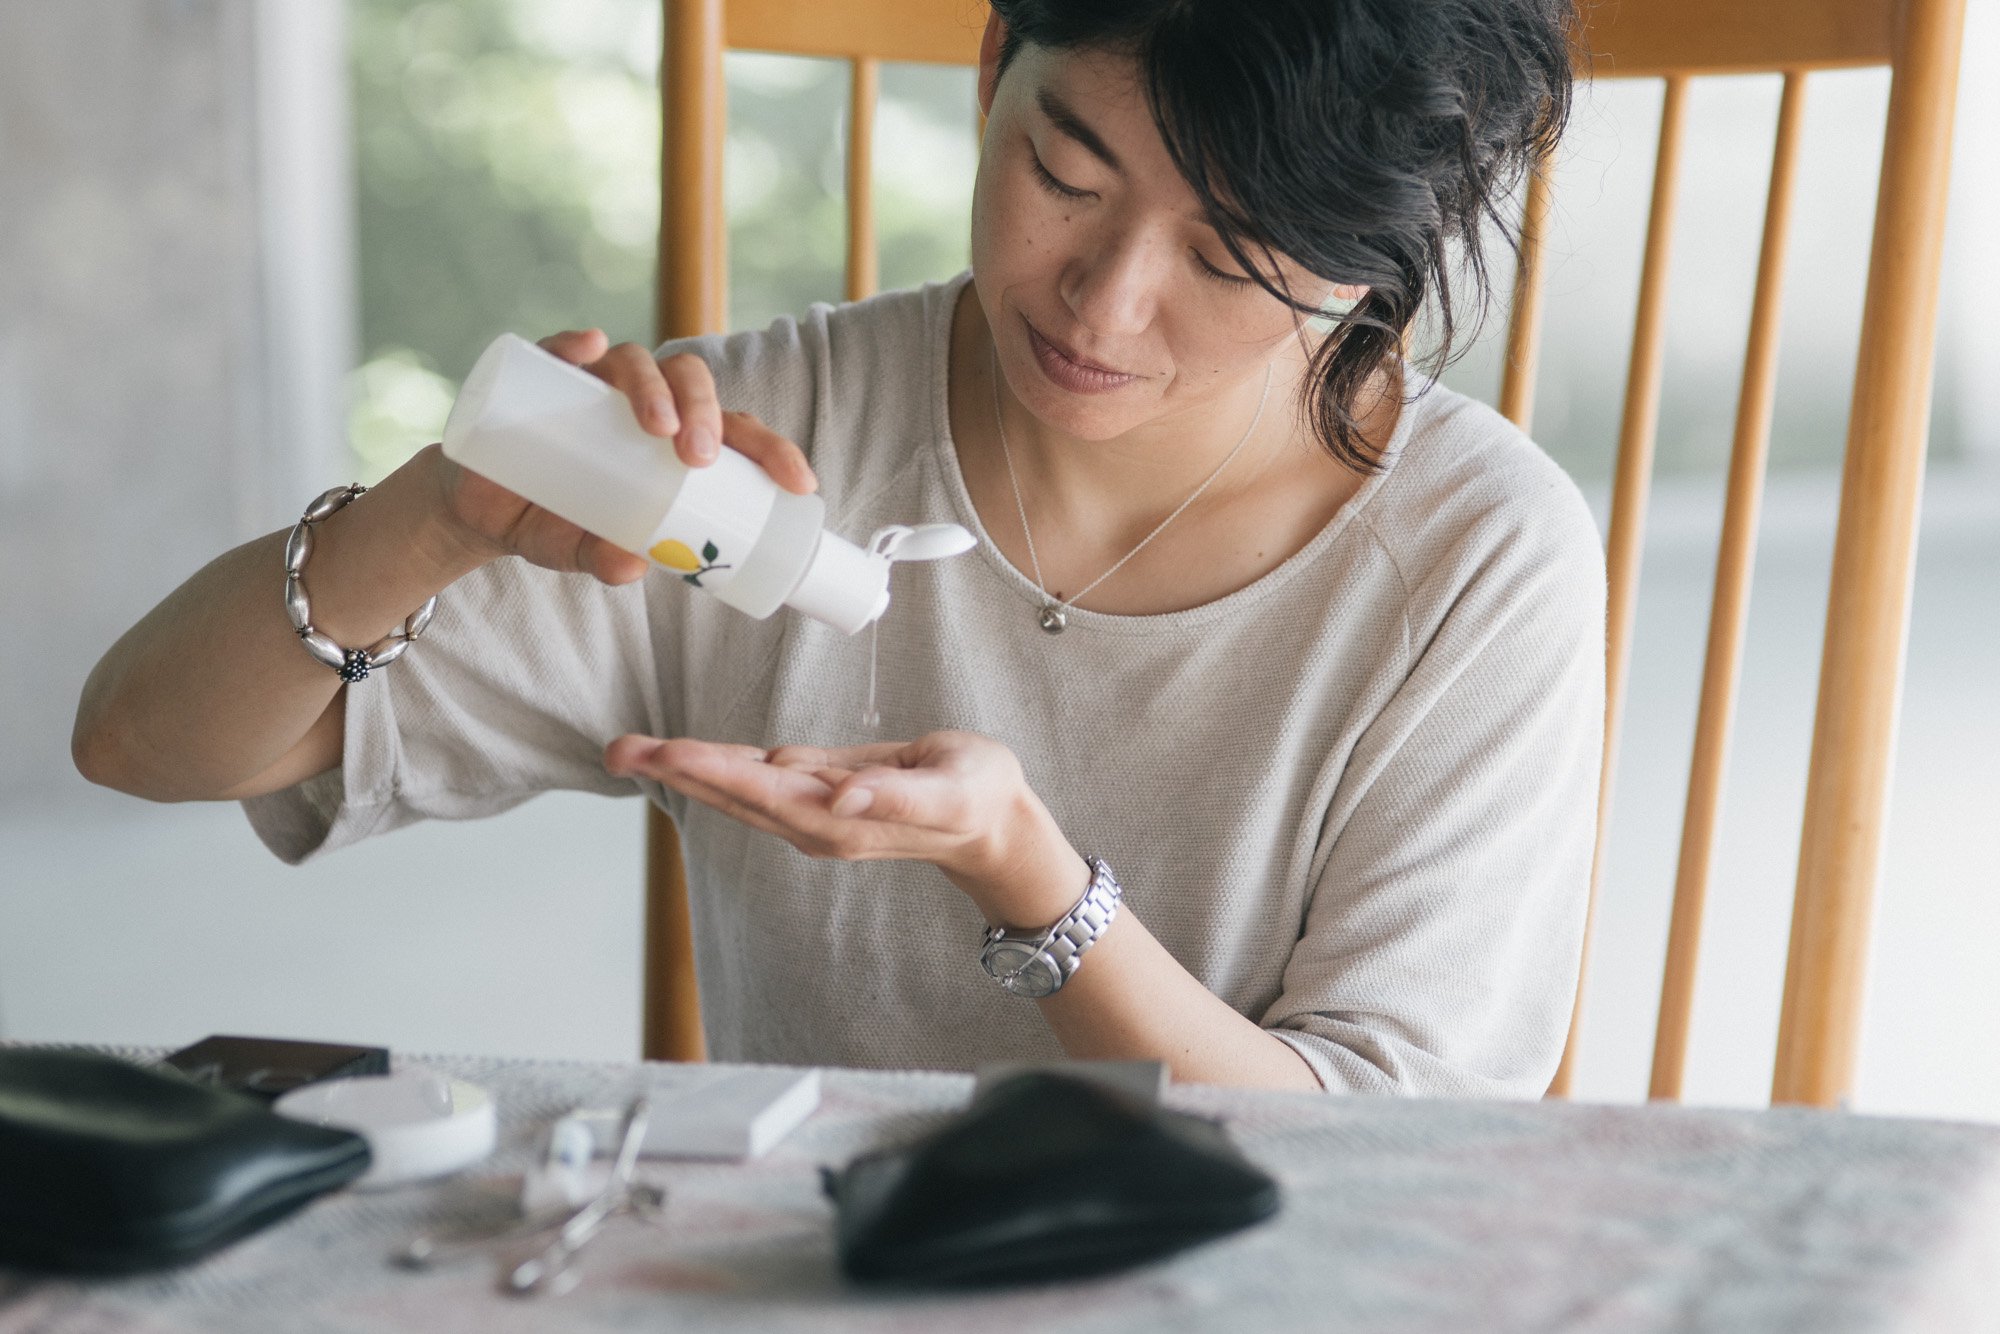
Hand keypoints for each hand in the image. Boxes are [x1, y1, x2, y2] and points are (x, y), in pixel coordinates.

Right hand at [425, 329, 818, 584]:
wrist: (480, 511)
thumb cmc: (552, 524)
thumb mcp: (581, 552)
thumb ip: (605, 559)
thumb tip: (633, 566)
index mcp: (675, 442)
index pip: (736, 433)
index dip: (772, 451)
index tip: (799, 484)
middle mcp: (642, 403)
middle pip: (692, 384)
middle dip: (708, 414)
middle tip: (701, 459)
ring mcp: (592, 384)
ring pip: (636, 363)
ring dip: (654, 387)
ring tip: (659, 430)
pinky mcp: (541, 375)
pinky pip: (561, 348)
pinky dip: (574, 342)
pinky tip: (586, 348)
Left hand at [603, 730, 1087, 926]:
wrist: (992, 822)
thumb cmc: (977, 797)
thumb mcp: (950, 791)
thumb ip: (894, 796)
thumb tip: (839, 800)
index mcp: (841, 821)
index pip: (762, 791)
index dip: (713, 770)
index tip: (667, 753)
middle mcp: (815, 823)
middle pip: (732, 794)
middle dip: (676, 771)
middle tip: (619, 749)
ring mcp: (812, 815)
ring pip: (737, 789)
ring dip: (685, 769)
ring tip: (632, 749)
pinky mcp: (818, 799)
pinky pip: (759, 782)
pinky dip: (718, 767)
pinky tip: (686, 757)